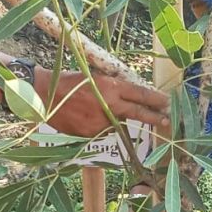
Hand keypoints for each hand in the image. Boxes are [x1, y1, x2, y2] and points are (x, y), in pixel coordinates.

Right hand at [41, 70, 169, 136]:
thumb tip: (131, 97)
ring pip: (117, 123)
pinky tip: (85, 116)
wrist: (45, 95)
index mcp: (110, 87)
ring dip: (113, 118)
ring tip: (92, 108)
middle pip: (137, 112)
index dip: (155, 99)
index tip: (166, 102)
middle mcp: (108, 105)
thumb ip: (113, 88)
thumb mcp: (95, 77)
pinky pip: (102, 130)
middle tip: (166, 120)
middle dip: (153, 117)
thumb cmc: (70, 82)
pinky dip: (98, 125)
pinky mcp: (90, 134)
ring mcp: (100, 122)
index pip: (139, 94)